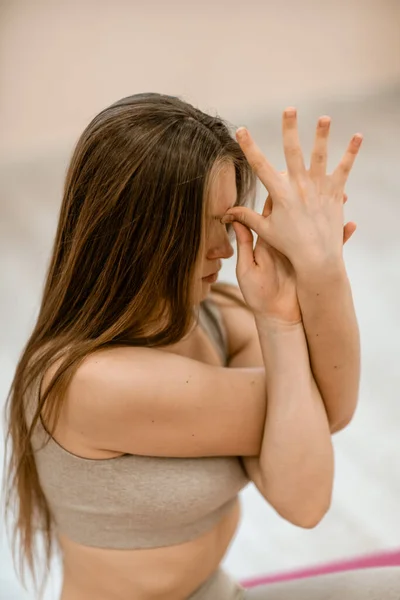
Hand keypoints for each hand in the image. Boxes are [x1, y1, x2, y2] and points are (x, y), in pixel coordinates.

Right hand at [222, 109, 361, 271]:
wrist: (316, 258)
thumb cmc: (289, 246)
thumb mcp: (265, 230)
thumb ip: (246, 217)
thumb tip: (225, 214)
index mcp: (279, 194)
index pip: (260, 166)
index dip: (248, 146)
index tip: (241, 129)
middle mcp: (298, 187)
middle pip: (292, 152)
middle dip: (289, 129)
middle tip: (289, 109)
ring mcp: (317, 188)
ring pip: (320, 156)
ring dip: (322, 135)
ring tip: (324, 117)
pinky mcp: (334, 193)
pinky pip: (343, 169)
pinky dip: (351, 153)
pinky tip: (357, 137)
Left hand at [230, 190, 354, 321]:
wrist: (276, 317)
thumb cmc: (257, 295)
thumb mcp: (247, 268)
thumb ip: (244, 244)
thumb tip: (233, 218)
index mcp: (268, 242)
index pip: (272, 213)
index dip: (279, 195)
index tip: (285, 177)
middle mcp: (286, 243)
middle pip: (298, 214)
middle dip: (308, 198)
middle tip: (319, 180)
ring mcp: (301, 252)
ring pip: (316, 227)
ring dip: (329, 214)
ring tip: (343, 199)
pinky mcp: (313, 263)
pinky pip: (330, 248)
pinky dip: (341, 238)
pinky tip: (351, 226)